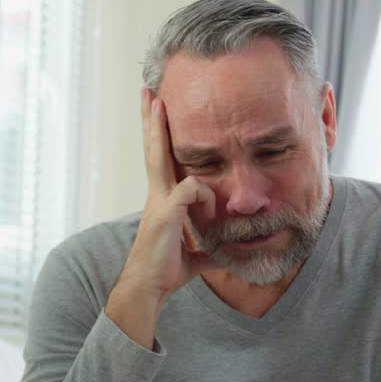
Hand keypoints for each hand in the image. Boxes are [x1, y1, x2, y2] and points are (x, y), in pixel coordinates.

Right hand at [118, 89, 218, 304]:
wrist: (148, 288)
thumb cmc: (166, 272)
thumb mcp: (197, 255)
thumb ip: (212, 246)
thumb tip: (232, 250)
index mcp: (163, 200)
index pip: (160, 160)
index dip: (158, 137)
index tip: (156, 112)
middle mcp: (157, 194)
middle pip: (152, 148)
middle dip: (150, 120)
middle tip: (149, 92)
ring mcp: (158, 201)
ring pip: (159, 156)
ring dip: (158, 130)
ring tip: (156, 104)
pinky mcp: (166, 212)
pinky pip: (194, 190)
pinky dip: (207, 198)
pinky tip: (210, 211)